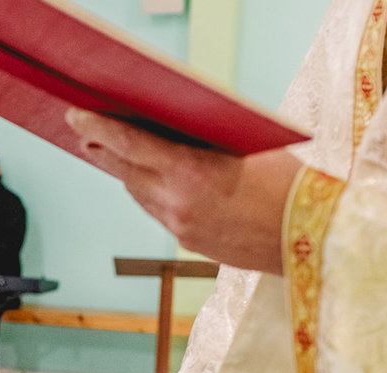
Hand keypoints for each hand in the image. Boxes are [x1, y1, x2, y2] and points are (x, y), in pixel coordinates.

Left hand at [65, 109, 302, 273]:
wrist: (312, 238)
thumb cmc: (288, 184)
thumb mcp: (244, 148)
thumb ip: (200, 142)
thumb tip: (168, 130)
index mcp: (191, 170)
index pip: (130, 144)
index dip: (98, 128)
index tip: (75, 116)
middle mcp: (177, 202)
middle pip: (124, 171)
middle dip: (101, 149)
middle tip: (81, 131)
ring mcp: (179, 226)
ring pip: (138, 193)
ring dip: (126, 171)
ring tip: (112, 152)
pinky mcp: (187, 243)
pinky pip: (156, 212)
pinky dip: (149, 192)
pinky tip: (149, 181)